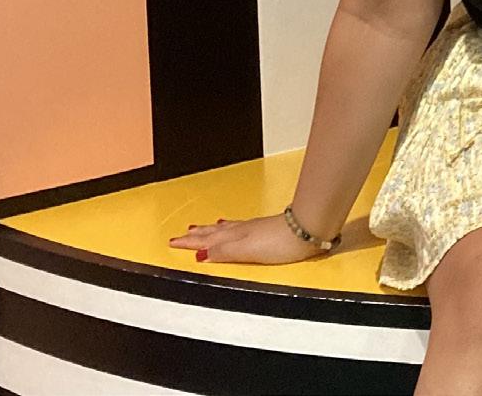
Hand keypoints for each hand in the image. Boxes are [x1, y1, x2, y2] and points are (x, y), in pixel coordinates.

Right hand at [168, 213, 324, 264]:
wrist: (308, 229)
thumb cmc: (281, 242)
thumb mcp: (247, 251)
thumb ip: (224, 251)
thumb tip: (200, 254)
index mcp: (234, 237)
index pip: (207, 241)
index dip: (190, 243)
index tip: (173, 242)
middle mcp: (242, 230)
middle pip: (214, 232)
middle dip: (196, 235)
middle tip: (180, 235)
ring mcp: (254, 228)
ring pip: (225, 228)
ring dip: (210, 230)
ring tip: (199, 229)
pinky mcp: (266, 229)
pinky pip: (238, 227)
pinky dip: (228, 228)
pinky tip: (232, 228)